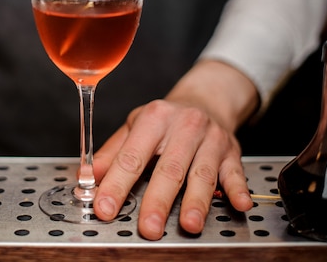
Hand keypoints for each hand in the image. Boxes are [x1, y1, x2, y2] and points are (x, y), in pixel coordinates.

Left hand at [92, 60, 258, 239]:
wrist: (205, 100)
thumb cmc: (166, 119)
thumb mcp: (134, 127)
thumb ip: (111, 152)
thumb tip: (87, 176)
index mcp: (154, 118)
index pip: (132, 156)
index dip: (117, 184)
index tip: (105, 207)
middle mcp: (184, 126)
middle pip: (169, 168)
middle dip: (158, 200)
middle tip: (148, 227)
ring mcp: (210, 139)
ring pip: (202, 174)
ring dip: (196, 201)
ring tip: (188, 224)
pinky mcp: (232, 152)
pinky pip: (236, 172)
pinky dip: (238, 190)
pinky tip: (238, 205)